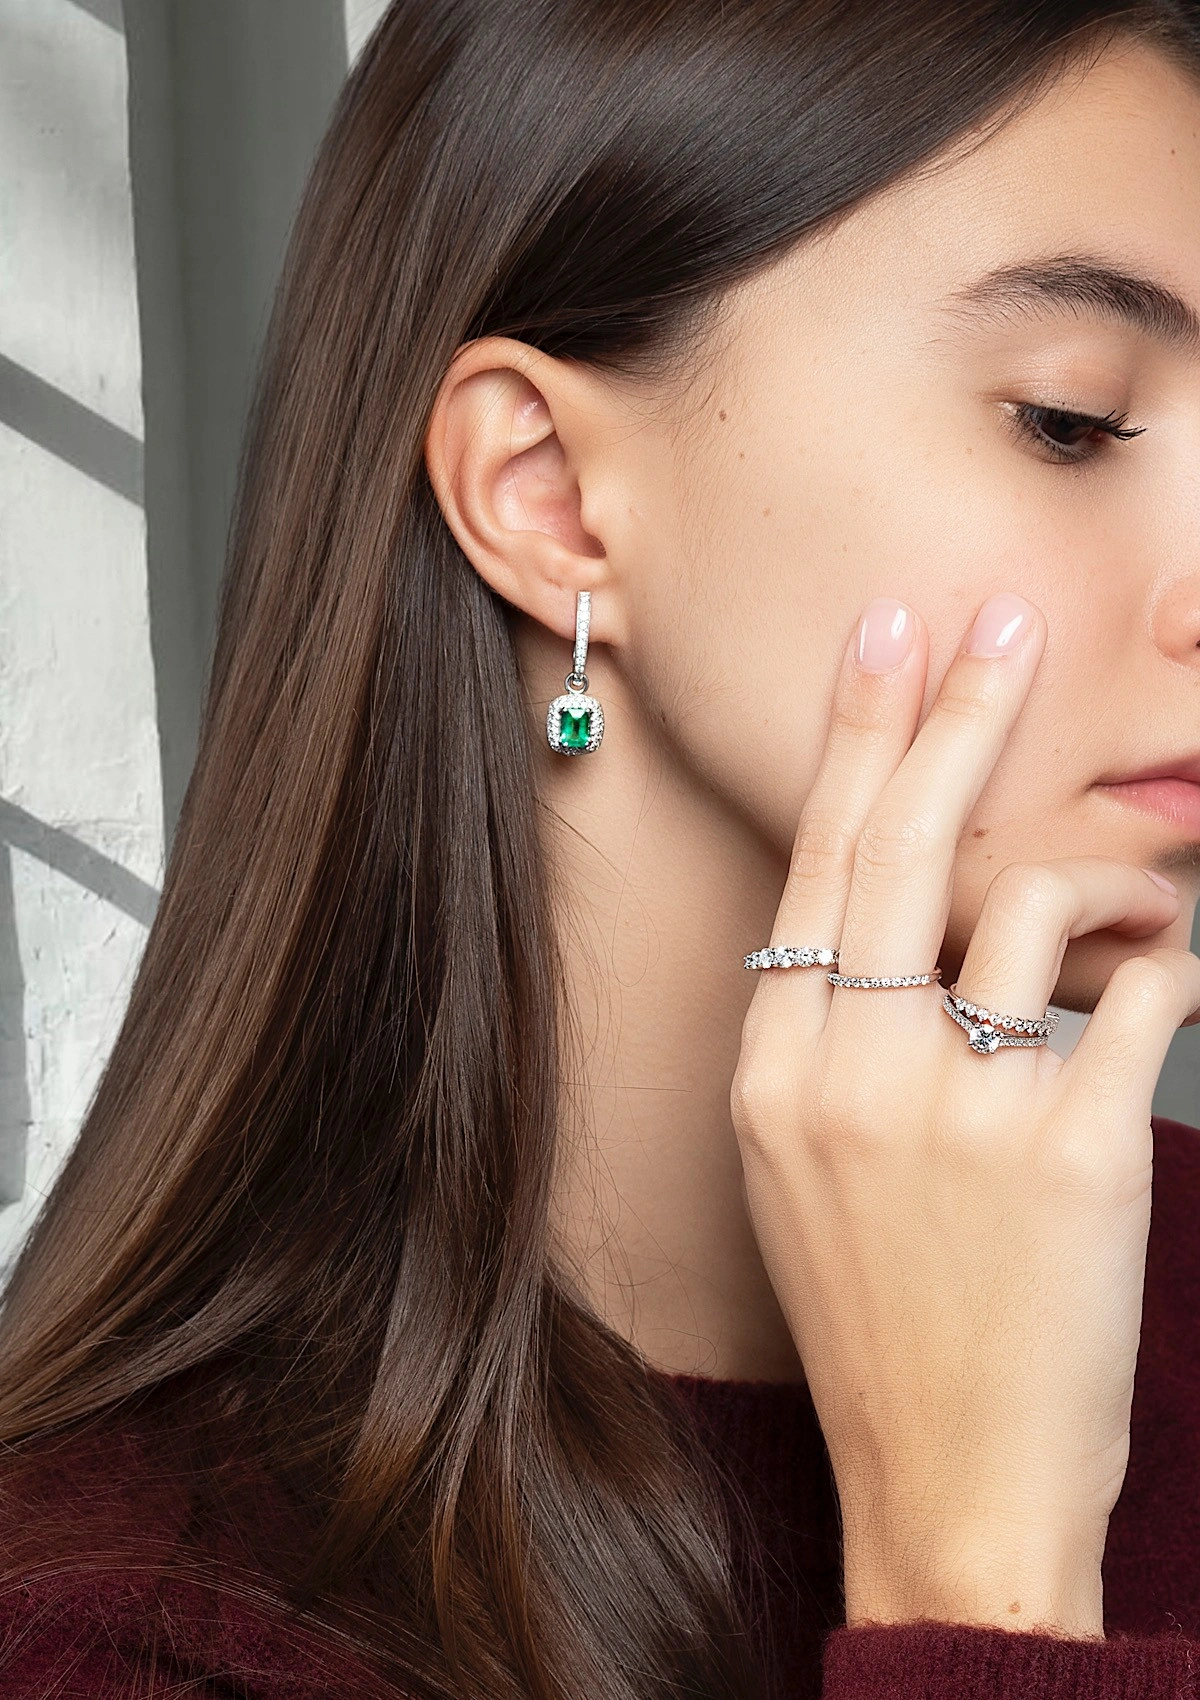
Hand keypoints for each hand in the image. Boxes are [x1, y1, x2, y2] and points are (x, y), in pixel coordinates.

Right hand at [730, 592, 1199, 1638]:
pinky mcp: (1072, 1150)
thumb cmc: (879, 1315)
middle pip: (906, 845)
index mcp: (775, 1072)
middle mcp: (852, 1072)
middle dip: (957, 711)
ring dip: (1107, 879)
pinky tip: (1165, 991)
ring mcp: (958, 1109)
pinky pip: (1139, 996)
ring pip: (1038, 902)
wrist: (947, 1478)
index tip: (888, 642)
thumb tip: (911, 920)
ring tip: (1134, 899)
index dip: (859, 740)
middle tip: (1001, 616)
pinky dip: (1166, 972)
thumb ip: (832, 1038)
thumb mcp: (803, 1169)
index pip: (821, 866)